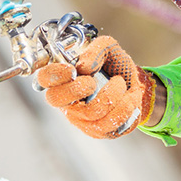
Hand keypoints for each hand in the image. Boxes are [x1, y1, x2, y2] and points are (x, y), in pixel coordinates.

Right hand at [35, 35, 154, 138]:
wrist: (137, 86)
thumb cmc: (116, 67)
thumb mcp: (109, 49)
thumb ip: (96, 50)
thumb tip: (83, 67)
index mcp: (63, 79)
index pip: (43, 78)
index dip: (54, 74)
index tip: (73, 69)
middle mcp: (67, 101)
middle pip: (55, 99)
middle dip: (78, 87)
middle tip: (93, 81)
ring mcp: (80, 119)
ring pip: (91, 111)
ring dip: (113, 93)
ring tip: (120, 84)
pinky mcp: (98, 131)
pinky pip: (110, 123)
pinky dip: (125, 106)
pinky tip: (128, 98)